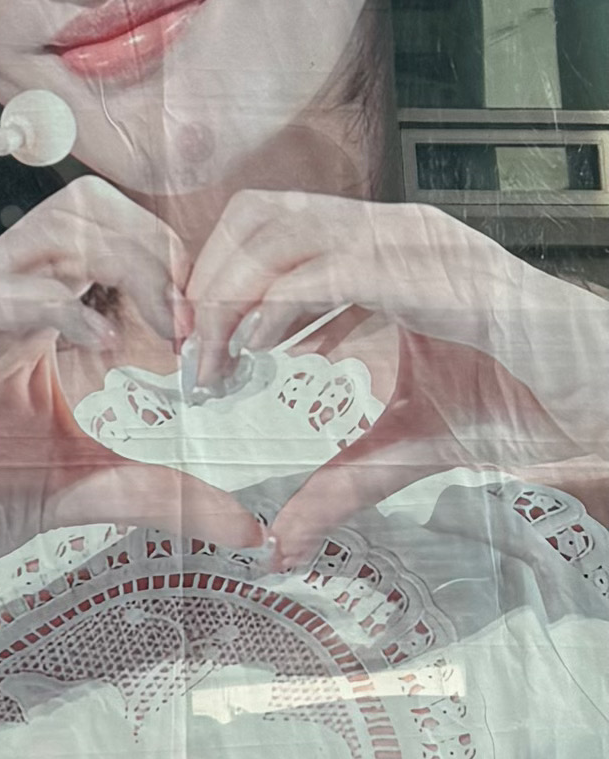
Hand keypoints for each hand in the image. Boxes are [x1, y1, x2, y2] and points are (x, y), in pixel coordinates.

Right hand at [0, 180, 262, 629]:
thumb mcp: (84, 490)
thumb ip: (161, 494)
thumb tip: (249, 529)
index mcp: (32, 308)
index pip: (113, 234)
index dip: (173, 270)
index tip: (210, 338)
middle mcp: (0, 289)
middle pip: (94, 205)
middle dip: (160, 252)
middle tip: (194, 325)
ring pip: (62, 225)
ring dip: (130, 266)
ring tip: (163, 331)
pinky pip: (18, 291)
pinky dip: (74, 311)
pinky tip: (107, 352)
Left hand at [180, 192, 608, 557]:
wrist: (601, 402)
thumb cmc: (525, 402)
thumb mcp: (406, 448)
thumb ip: (340, 484)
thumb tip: (281, 544)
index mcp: (383, 252)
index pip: (270, 228)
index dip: (217, 278)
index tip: (191, 346)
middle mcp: (396, 233)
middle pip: (262, 215)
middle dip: (210, 279)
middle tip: (191, 353)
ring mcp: (421, 246)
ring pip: (287, 232)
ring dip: (233, 293)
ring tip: (219, 358)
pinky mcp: (443, 278)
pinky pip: (338, 270)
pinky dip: (283, 304)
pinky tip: (264, 350)